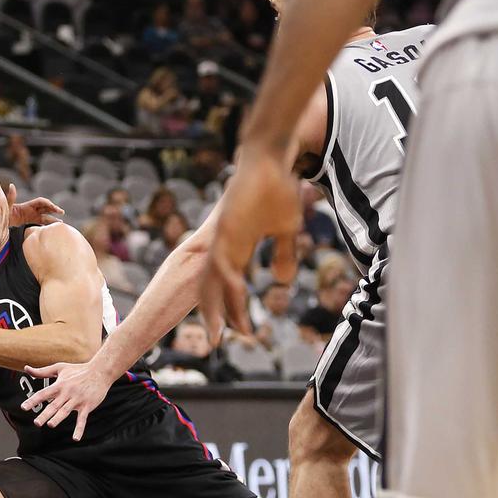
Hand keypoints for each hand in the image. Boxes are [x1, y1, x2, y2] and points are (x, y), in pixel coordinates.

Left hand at [6, 183, 63, 224]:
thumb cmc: (3, 213)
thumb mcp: (7, 206)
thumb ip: (11, 197)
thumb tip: (12, 185)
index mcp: (27, 205)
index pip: (41, 202)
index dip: (48, 204)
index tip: (54, 208)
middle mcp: (31, 209)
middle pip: (45, 208)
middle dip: (54, 209)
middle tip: (61, 212)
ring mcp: (31, 215)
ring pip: (45, 216)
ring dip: (52, 218)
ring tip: (61, 223)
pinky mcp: (30, 221)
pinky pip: (40, 222)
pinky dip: (47, 224)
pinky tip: (52, 228)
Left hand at [19, 359, 112, 440]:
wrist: (100, 371)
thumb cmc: (78, 369)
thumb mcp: (59, 368)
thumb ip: (42, 371)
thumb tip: (26, 368)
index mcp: (59, 385)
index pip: (43, 393)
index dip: (33, 400)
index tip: (24, 407)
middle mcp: (67, 393)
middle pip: (54, 405)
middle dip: (45, 414)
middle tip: (36, 423)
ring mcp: (78, 400)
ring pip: (66, 411)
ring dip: (58, 418)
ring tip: (50, 425)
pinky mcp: (87, 406)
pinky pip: (82, 419)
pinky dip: (79, 429)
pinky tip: (76, 438)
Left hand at [200, 150, 302, 343]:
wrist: (269, 156)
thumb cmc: (278, 188)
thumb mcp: (285, 229)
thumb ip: (283, 254)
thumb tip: (282, 280)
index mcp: (235, 248)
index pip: (228, 286)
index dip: (231, 309)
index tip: (240, 331)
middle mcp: (223, 246)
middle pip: (212, 288)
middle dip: (215, 316)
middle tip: (216, 341)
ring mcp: (222, 238)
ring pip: (213, 281)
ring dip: (216, 308)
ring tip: (218, 332)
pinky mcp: (226, 228)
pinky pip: (223, 262)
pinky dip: (228, 284)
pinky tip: (234, 301)